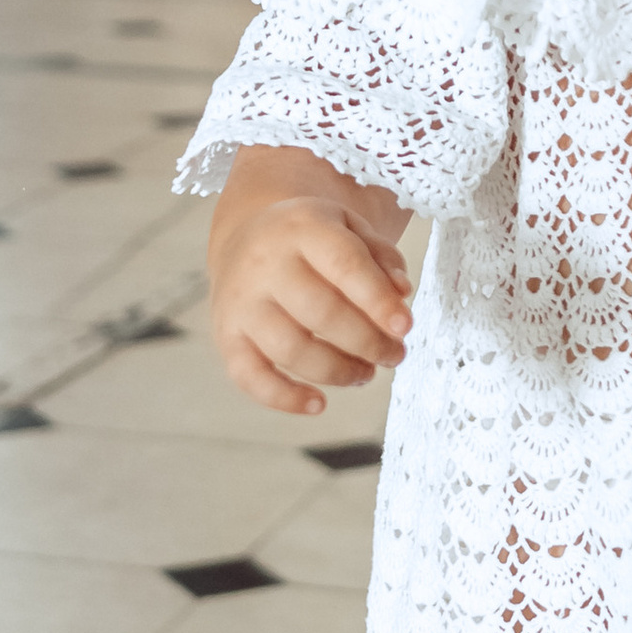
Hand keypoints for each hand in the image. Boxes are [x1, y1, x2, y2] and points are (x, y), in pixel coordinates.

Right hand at [207, 188, 412, 416]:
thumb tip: (402, 293)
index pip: (345, 265)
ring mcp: (241, 302)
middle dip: (367, 342)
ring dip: (338, 371)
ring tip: (366, 372)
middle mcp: (265, 263)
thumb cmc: (311, 240)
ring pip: (291, 349)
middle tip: (394, 355)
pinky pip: (249, 376)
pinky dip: (284, 398)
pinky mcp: (226, 336)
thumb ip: (382, 257)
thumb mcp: (350, 228)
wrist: (247, 237)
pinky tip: (318, 404)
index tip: (405, 327)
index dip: (378, 301)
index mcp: (302, 227)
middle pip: (321, 313)